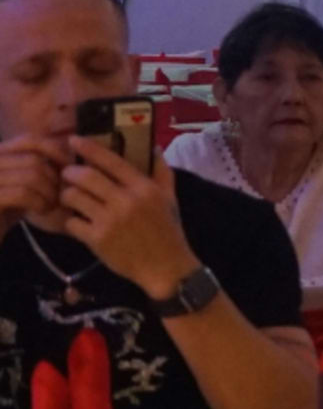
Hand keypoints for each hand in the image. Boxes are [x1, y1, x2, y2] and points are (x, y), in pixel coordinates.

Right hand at [0, 136, 60, 228]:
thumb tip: (69, 146)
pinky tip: (40, 211)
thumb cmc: (6, 210)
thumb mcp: (22, 181)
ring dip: (50, 193)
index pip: (29, 140)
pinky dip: (40, 202)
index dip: (55, 151)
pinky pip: (22, 193)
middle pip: (34, 160)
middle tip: (59, 196)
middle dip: (55, 179)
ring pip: (31, 175)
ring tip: (50, 205)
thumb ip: (38, 164)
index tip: (68, 168)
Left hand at [57, 144, 197, 301]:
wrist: (166, 268)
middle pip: (85, 176)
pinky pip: (71, 222)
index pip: (110, 160)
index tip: (72, 140)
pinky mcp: (97, 239)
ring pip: (73, 197)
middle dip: (70, 173)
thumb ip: (162, 171)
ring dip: (66, 195)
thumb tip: (153, 147)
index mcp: (144, 188)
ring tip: (70, 197)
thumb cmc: (168, 231)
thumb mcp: (170, 199)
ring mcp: (110, 220)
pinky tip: (77, 222)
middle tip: (67, 174)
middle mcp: (126, 201)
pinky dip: (70, 220)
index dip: (88, 147)